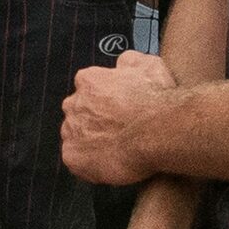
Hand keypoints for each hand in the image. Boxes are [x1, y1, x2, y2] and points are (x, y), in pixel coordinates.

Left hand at [60, 48, 179, 185]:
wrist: (158, 131)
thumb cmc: (156, 98)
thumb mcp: (148, 65)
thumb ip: (129, 62)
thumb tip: (121, 65)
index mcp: (87, 81)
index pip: (88, 90)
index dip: (104, 102)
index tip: (119, 111)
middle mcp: (73, 103)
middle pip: (78, 113)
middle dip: (93, 121)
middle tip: (117, 132)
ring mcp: (70, 131)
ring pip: (75, 137)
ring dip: (90, 143)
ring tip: (115, 151)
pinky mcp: (72, 157)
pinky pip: (76, 162)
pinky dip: (89, 165)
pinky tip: (109, 165)